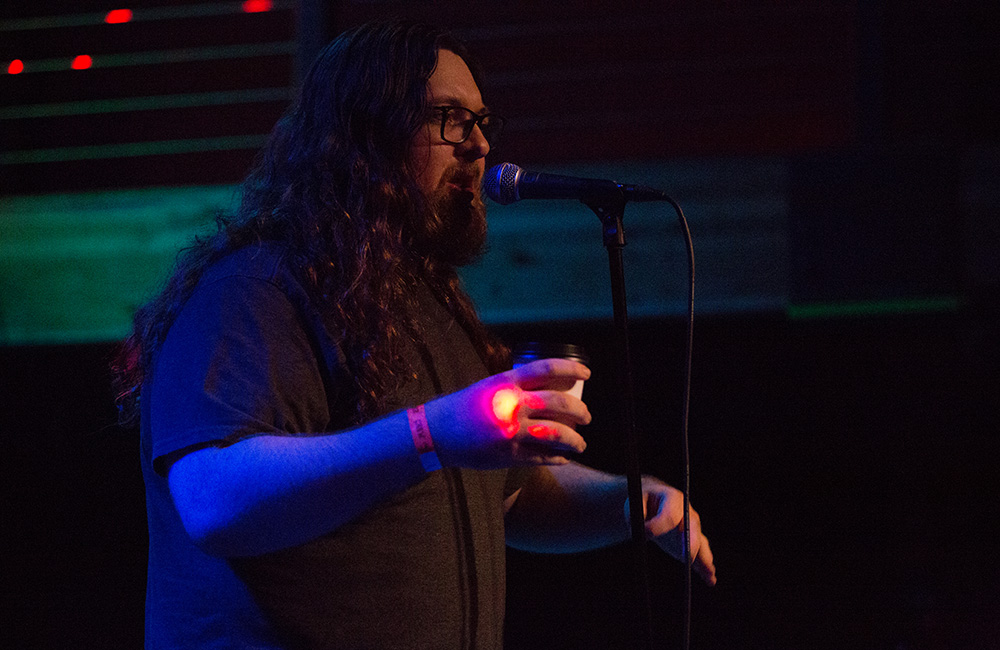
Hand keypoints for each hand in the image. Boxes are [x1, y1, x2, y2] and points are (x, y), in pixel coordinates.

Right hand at [424, 358, 590, 468]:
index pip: (546, 369)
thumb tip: (550, 389)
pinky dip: (557, 458)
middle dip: (580, 411)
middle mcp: (511, 405)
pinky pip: (542, 457)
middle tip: (587, 416)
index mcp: (506, 383)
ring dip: (574, 440)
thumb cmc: (464, 407)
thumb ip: (517, 388)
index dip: (571, 368)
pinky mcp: (508, 454)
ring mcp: (511, 431)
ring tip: (581, 444)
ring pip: (556, 434)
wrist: (436, 432)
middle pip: (558, 403)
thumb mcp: (490, 387)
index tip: (587, 373)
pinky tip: (563, 458)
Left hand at [635, 477, 716, 585]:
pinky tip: (709, 578)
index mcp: (674, 499)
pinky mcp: (692, 541)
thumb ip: (640, 513)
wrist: (653, 501)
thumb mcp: (638, 500)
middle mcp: (688, 513)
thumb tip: (644, 531)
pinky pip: (701, 554)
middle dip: (690, 543)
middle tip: (687, 557)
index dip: (658, 525)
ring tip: (709, 572)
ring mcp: (693, 527)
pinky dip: (705, 567)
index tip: (646, 533)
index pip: (669, 515)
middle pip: (692, 529)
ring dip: (704, 557)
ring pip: (700, 543)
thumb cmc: (645, 501)